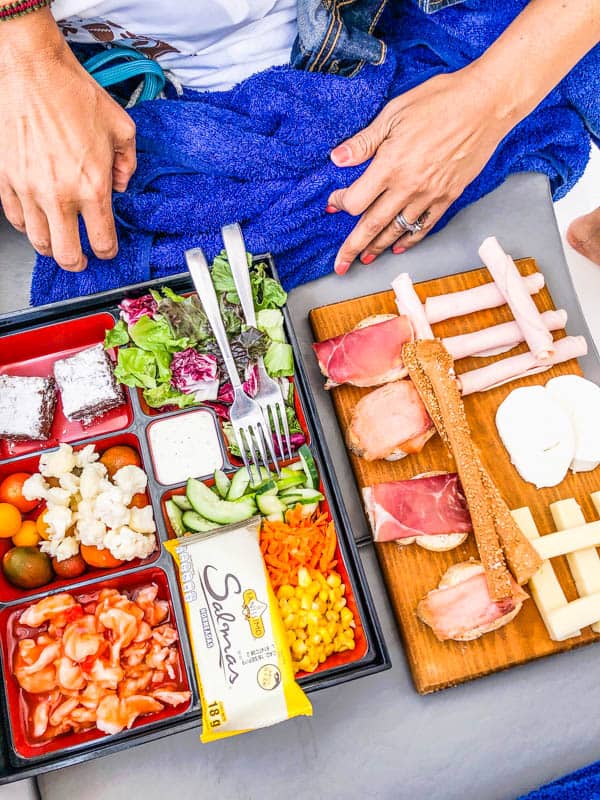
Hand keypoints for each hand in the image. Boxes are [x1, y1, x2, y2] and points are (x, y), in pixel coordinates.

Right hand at [0, 11, 135, 270]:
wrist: (31, 70)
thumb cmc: (73, 93)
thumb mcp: (121, 127)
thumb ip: (127, 164)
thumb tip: (121, 185)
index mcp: (93, 186)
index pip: (102, 241)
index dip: (107, 252)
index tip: (107, 250)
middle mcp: (60, 194)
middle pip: (67, 255)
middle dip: (78, 263)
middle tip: (81, 260)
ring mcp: (29, 190)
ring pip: (39, 242)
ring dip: (51, 247)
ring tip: (58, 242)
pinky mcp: (5, 180)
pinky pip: (15, 219)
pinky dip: (27, 226)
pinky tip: (36, 220)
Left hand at [327, 67, 510, 273]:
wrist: (486, 104)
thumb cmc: (440, 101)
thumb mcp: (394, 113)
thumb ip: (364, 141)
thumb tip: (337, 158)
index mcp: (390, 165)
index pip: (356, 201)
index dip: (341, 203)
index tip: (334, 202)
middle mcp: (408, 186)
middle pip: (372, 225)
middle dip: (352, 247)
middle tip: (340, 264)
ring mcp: (429, 195)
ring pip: (397, 230)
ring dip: (378, 247)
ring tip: (365, 258)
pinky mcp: (448, 197)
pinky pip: (424, 226)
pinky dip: (409, 239)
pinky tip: (398, 247)